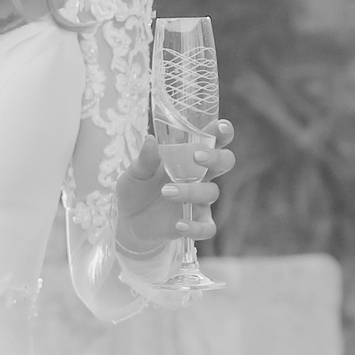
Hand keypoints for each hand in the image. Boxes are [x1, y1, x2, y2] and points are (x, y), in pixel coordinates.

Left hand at [115, 118, 236, 254]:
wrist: (128, 220)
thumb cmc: (137, 188)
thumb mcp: (135, 172)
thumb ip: (145, 159)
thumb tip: (150, 140)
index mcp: (189, 158)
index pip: (213, 140)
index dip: (222, 132)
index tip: (221, 127)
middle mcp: (201, 177)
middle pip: (225, 162)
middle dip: (216, 157)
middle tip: (196, 157)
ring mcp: (200, 200)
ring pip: (212, 192)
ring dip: (191, 191)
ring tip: (165, 192)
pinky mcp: (195, 222)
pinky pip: (207, 227)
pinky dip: (196, 227)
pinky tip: (179, 224)